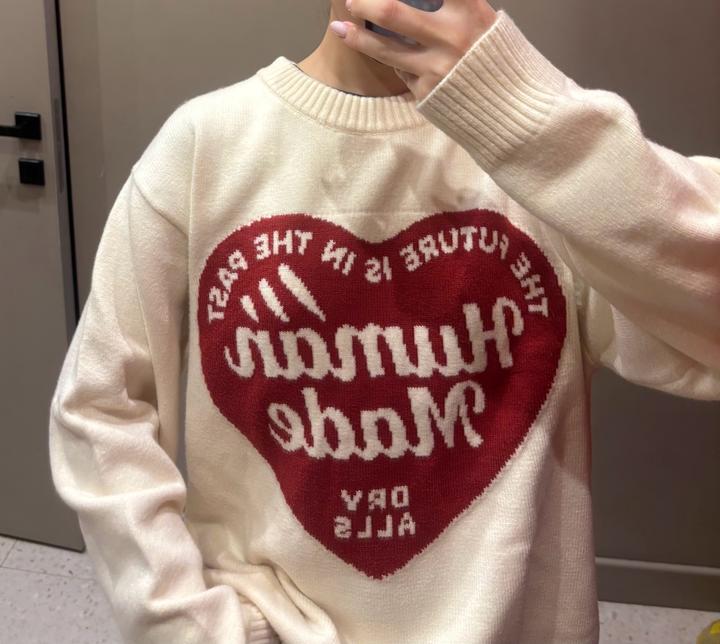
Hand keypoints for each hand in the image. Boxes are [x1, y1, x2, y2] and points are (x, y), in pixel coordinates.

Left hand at [330, 0, 497, 101]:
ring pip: (384, 48)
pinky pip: (401, 72)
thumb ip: (457, 7)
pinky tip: (382, 54)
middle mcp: (450, 38)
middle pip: (392, 12)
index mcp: (470, 12)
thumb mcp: (487, 23)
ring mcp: (435, 68)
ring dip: (357, 36)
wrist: (514, 110)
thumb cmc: (500, 60)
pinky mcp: (426, 93)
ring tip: (339, 27)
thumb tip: (427, 0)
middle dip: (365, 2)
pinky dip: (391, 61)